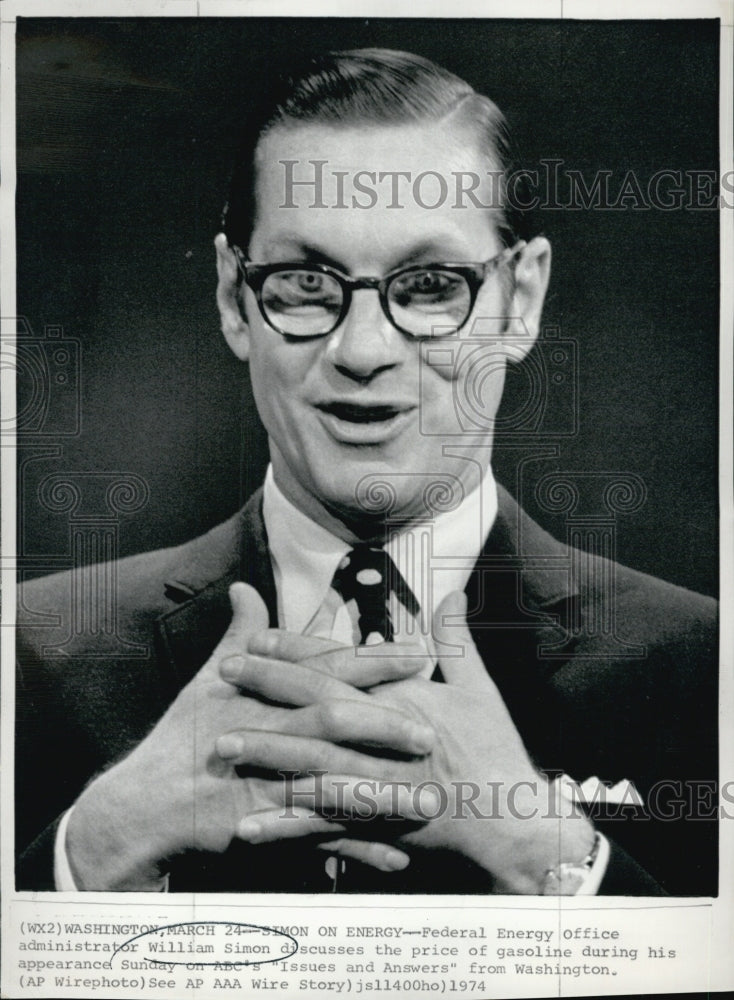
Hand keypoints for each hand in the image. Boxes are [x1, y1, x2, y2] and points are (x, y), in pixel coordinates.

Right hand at [64, 584, 435, 889]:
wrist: (147, 800)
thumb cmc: (184, 734)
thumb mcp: (208, 678)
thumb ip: (238, 632)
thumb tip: (244, 588)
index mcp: (265, 693)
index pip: (326, 669)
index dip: (373, 662)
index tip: (419, 654)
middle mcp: (270, 732)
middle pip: (334, 722)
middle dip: (386, 725)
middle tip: (432, 733)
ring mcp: (268, 780)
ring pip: (335, 784)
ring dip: (385, 796)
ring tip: (431, 802)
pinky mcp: (267, 823)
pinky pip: (322, 838)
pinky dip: (359, 850)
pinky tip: (398, 858)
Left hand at [221, 591, 595, 892]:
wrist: (513, 820)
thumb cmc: (495, 750)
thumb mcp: (479, 688)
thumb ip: (457, 641)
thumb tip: (451, 593)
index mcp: (402, 700)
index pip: (341, 667)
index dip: (297, 649)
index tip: (257, 635)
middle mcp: (382, 737)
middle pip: (316, 707)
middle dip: (267, 687)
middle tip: (222, 671)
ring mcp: (377, 782)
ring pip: (311, 764)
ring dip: (266, 753)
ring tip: (222, 745)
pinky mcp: (374, 824)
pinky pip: (323, 827)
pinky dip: (286, 827)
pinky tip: (249, 827)